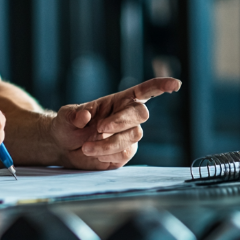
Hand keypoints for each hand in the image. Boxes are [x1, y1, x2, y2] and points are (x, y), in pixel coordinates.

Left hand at [49, 78, 180, 169]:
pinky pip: (125, 155)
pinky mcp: (124, 154)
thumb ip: (73, 114)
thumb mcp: (65, 116)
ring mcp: (128, 136)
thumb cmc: (67, 125)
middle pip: (141, 114)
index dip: (160, 86)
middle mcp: (127, 117)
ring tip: (86, 147)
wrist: (64, 147)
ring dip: (109, 143)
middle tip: (99, 128)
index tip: (175, 84)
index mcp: (118, 101)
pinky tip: (94, 154)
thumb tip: (85, 115)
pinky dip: (107, 155)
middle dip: (122, 121)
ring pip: (132, 137)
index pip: (144, 91)